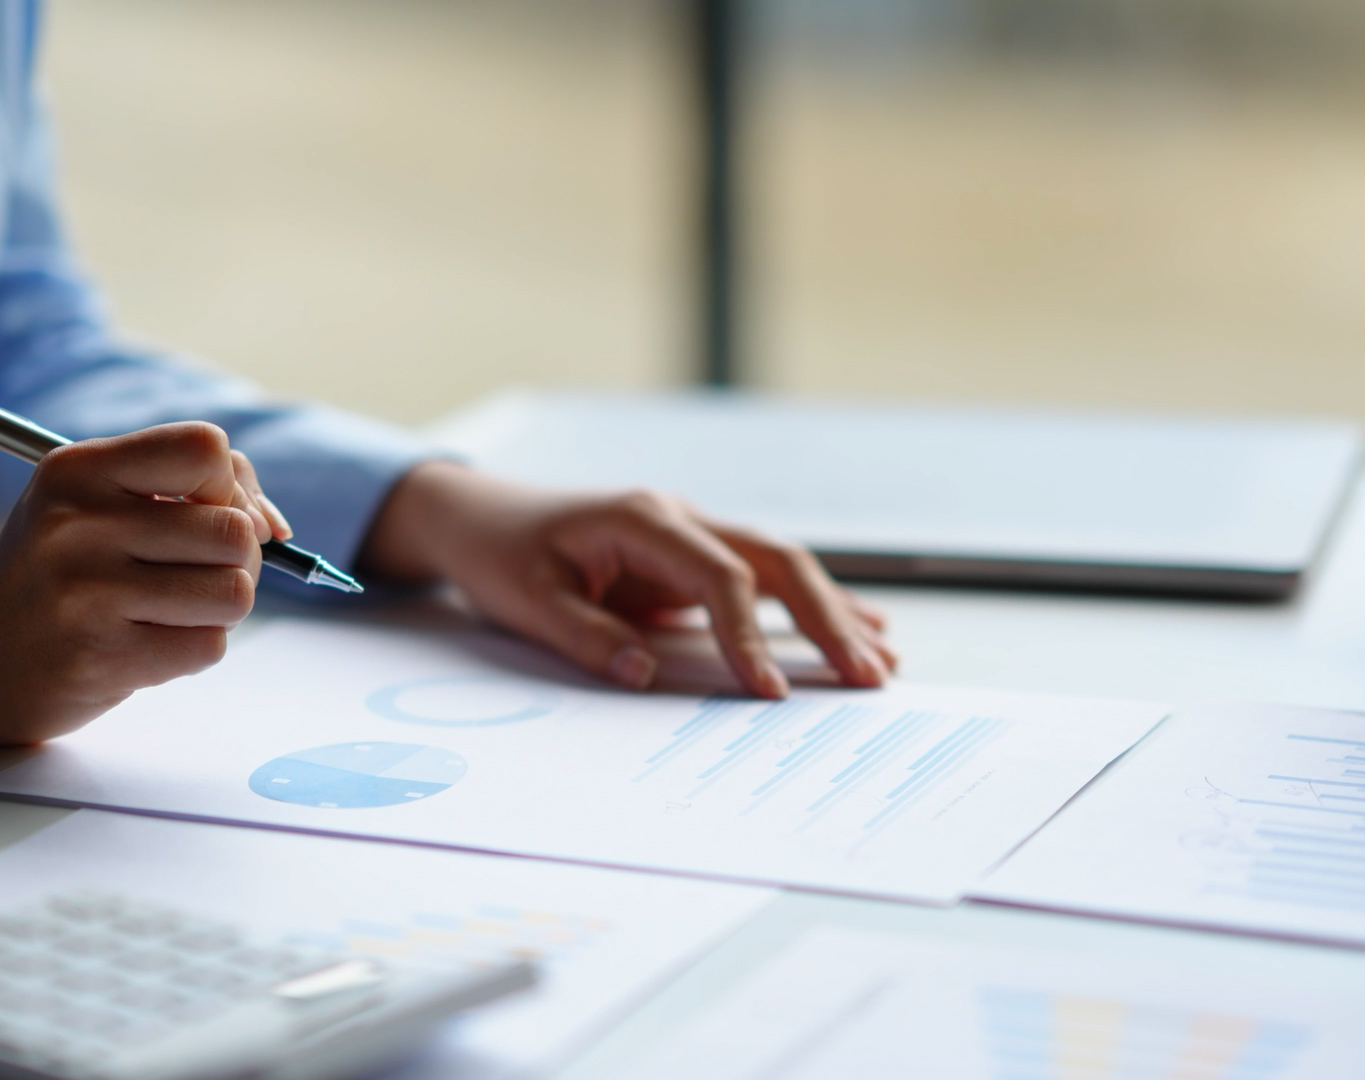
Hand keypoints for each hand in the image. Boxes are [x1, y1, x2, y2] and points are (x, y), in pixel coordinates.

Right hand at [0, 423, 289, 743]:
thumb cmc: (60, 568)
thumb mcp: (100, 500)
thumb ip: (194, 489)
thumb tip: (272, 526)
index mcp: (80, 470)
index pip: (207, 449)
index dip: (229, 486)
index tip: (204, 512)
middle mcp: (79, 526)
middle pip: (234, 532)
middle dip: (236, 558)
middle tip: (192, 571)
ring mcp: (87, 594)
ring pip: (234, 593)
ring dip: (219, 607)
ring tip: (169, 608)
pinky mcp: (102, 658)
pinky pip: (208, 646)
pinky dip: (194, 646)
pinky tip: (146, 641)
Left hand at [359, 461, 897, 697]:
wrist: (482, 515)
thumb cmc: (501, 554)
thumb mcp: (525, 601)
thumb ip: (586, 637)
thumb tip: (644, 675)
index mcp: (642, 519)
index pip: (720, 576)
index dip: (750, 633)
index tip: (769, 691)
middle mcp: (680, 519)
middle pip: (776, 561)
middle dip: (827, 619)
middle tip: (868, 676)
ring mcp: (692, 535)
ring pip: (783, 567)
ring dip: (833, 612)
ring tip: (882, 661)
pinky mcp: (693, 560)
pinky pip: (765, 581)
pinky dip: (813, 604)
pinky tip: (862, 628)